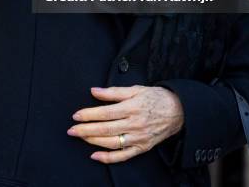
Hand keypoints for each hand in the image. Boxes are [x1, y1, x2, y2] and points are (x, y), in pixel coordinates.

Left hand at [67, 85, 183, 163]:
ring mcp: (138, 138)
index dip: (89, 114)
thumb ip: (114, 92)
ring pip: (111, 143)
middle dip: (86, 130)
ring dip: (93, 141)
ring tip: (80, 137)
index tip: (76, 115)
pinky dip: (108, 158)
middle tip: (72, 130)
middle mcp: (134, 124)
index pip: (105, 112)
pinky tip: (95, 155)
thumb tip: (94, 91)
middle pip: (106, 129)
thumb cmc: (155, 98)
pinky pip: (123, 156)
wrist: (177, 111)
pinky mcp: (141, 148)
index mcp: (132, 107)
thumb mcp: (135, 89)